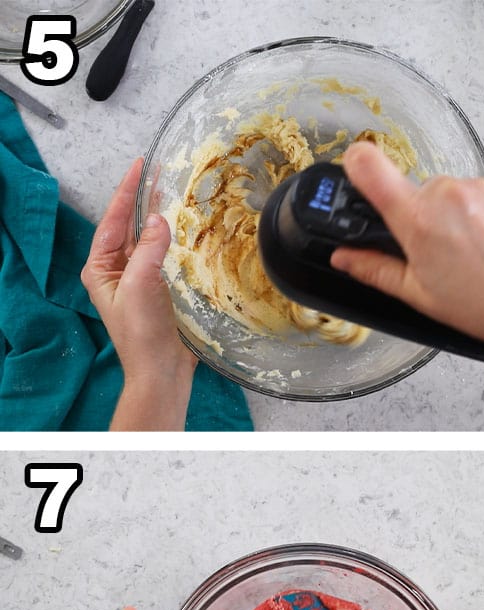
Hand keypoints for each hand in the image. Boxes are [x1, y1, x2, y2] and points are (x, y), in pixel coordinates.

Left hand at [81, 158, 195, 429]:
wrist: (161, 372)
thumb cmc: (142, 333)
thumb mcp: (141, 286)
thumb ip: (149, 250)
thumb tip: (158, 219)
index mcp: (101, 269)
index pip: (113, 221)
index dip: (126, 192)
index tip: (139, 166)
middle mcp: (117, 272)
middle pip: (129, 227)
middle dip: (141, 200)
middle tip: (156, 172)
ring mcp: (139, 281)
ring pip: (148, 240)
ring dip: (158, 218)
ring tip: (171, 193)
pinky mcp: (160, 291)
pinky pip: (165, 257)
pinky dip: (174, 240)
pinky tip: (185, 230)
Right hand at [329, 143, 483, 385]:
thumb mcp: (423, 297)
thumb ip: (377, 270)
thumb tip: (345, 258)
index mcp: (418, 220)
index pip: (367, 165)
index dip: (356, 167)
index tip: (356, 176)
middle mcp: (450, 194)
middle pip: (419, 192)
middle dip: (424, 219)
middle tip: (443, 256)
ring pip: (456, 196)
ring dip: (459, 220)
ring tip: (480, 259)